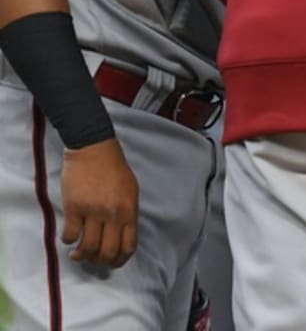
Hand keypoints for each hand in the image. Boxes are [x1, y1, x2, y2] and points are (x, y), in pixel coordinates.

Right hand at [60, 137, 138, 267]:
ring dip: (82, 256)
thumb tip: (121, 239)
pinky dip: (68, 241)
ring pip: (88, 248)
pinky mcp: (74, 208)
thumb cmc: (114, 168)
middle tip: (93, 259)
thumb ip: (127, 214)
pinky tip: (70, 236)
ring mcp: (93, 211)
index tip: (112, 263)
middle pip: (107, 252)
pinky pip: (70, 236)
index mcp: (129, 209)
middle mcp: (113, 213)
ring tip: (78, 253)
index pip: (128, 246)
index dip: (120, 260)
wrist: (94, 148)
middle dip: (100, 261)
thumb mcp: (130, 190)